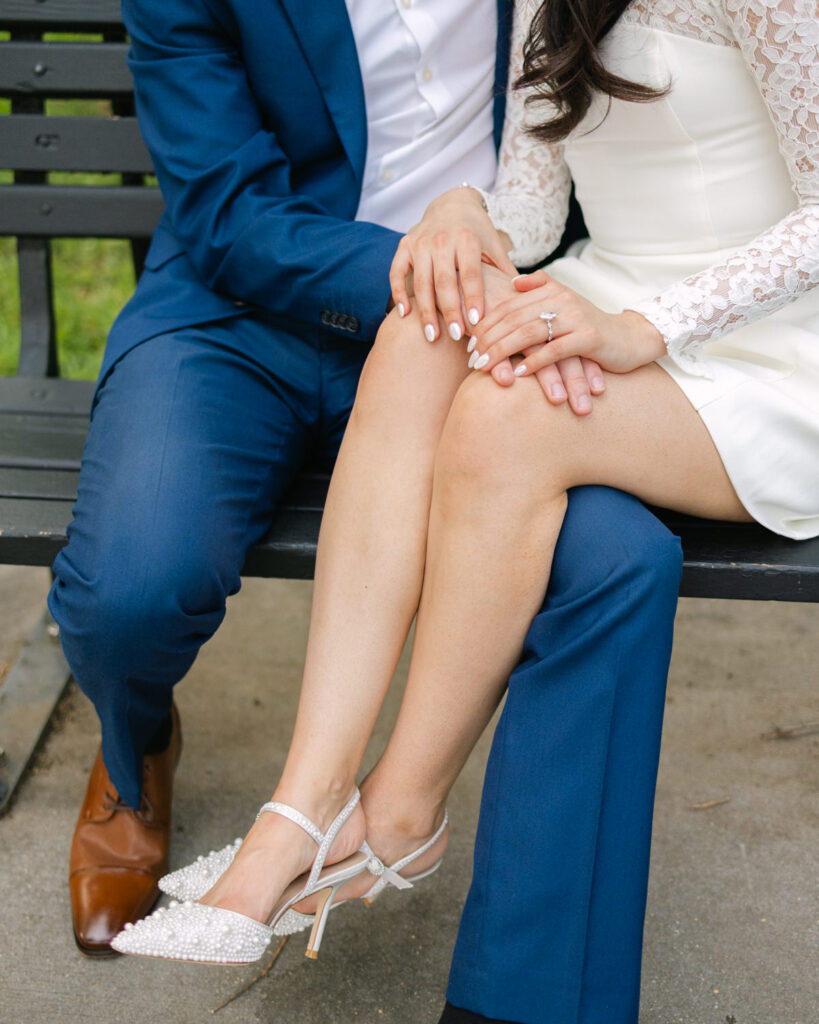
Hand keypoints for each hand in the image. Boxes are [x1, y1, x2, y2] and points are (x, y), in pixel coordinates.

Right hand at [389, 187, 516, 343]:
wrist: (451, 204)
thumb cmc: (477, 232)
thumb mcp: (494, 245)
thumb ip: (505, 271)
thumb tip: (525, 299)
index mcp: (467, 239)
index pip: (470, 273)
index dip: (472, 298)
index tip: (476, 323)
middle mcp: (442, 239)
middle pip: (444, 281)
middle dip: (450, 311)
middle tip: (456, 336)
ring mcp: (420, 243)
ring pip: (420, 282)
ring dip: (425, 311)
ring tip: (432, 336)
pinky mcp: (404, 246)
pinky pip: (396, 272)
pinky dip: (398, 293)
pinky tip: (405, 314)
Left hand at [469, 269, 665, 375]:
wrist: (631, 337)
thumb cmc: (590, 328)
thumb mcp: (564, 305)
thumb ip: (540, 290)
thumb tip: (513, 283)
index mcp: (550, 291)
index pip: (508, 306)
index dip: (485, 324)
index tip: (467, 343)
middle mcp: (561, 299)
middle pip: (514, 319)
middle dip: (488, 340)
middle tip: (470, 359)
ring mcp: (575, 317)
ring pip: (529, 333)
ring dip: (503, 352)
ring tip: (484, 367)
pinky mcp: (589, 337)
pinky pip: (554, 350)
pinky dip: (534, 362)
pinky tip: (517, 374)